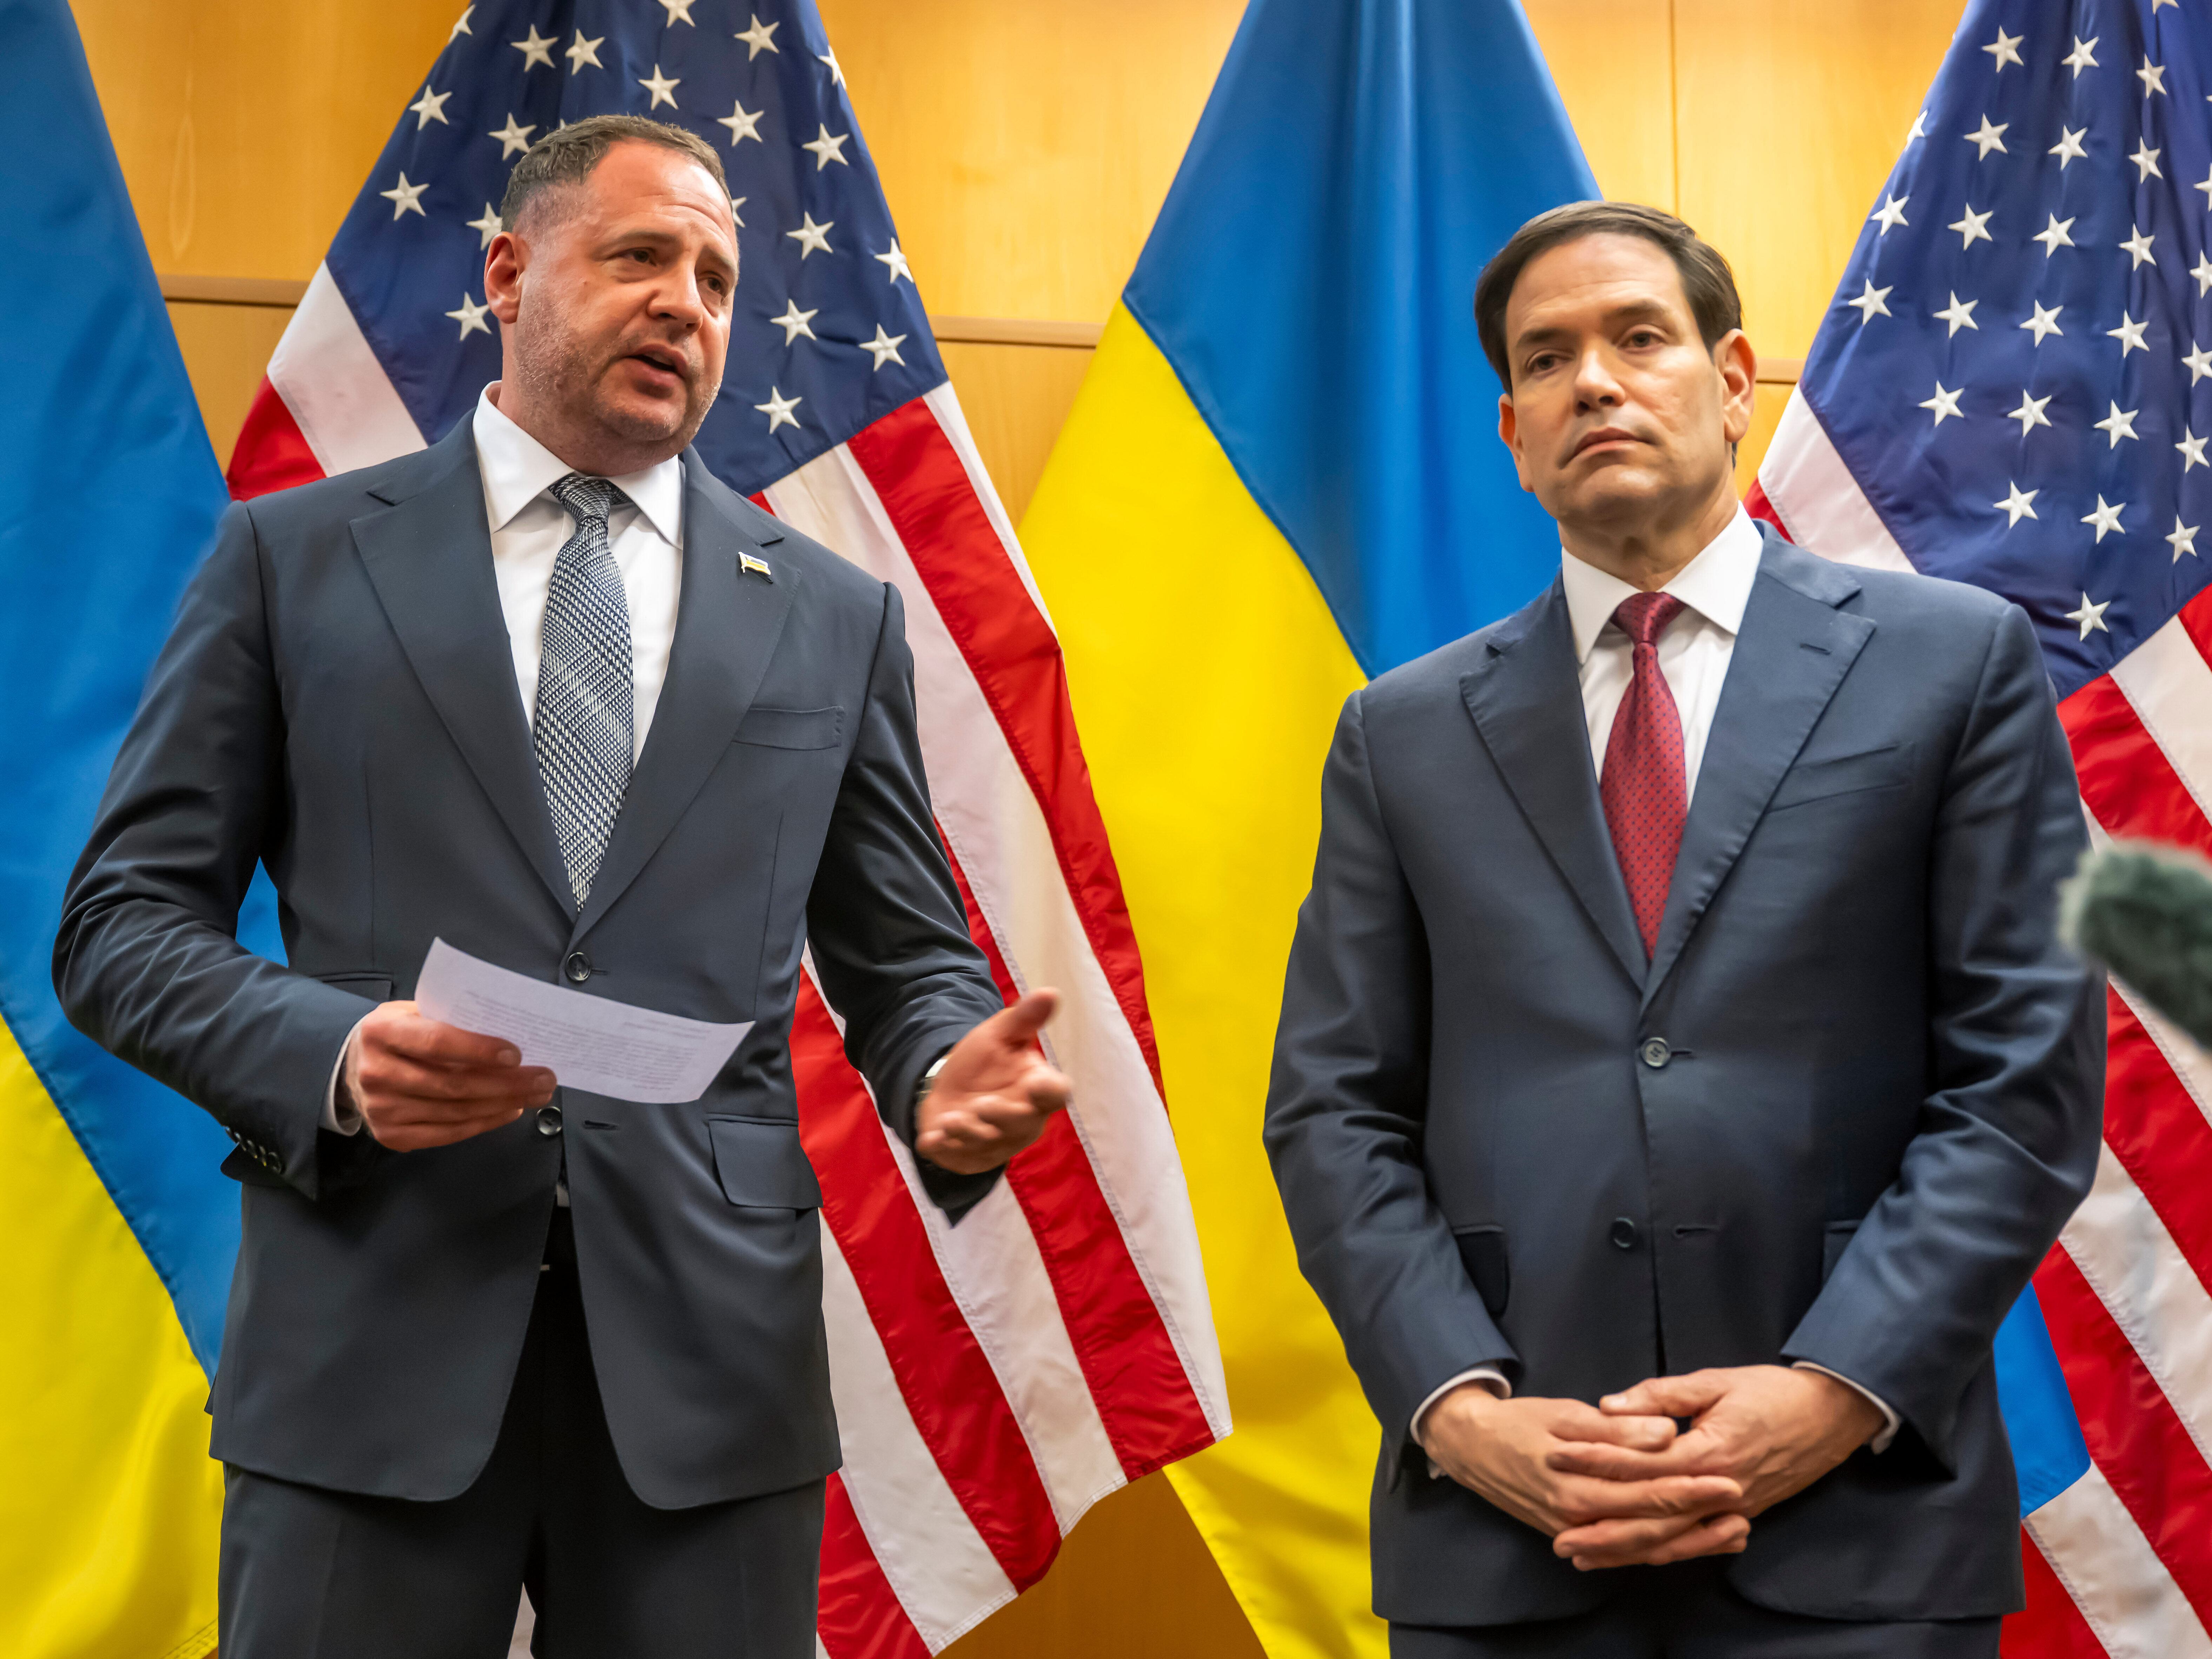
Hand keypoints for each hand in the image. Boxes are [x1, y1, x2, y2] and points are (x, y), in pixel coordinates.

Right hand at [343, 1000, 556, 1150]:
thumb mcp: (414, 1012)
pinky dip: (484, 1123)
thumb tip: (509, 1029)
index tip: (516, 1054)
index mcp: (382, 1032)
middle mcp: (377, 1073)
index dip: (478, 1049)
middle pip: (452, 1084)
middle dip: (506, 1083)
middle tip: (545, 1078)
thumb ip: (450, 1018)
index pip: (436, 1043)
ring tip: (536, 1094)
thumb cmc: (398, 1033)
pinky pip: (447, 1133)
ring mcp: (382, 1109)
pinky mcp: (391, 1136)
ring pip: (455, 1112)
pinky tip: (510, 1110)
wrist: (353, 1066)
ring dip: (503, 1104)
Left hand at [914, 990, 1071, 1174]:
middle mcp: (1023, 1122)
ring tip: (950, 1119)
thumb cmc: (984, 1062)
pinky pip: (959, 1159)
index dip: (1049, 1091)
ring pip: (988, 1144)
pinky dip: (944, 1151)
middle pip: (1023, 1125)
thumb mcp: (1000, 1035)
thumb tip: (1050, 992)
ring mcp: (997, 1144)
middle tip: (982, 1104)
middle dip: (1003, 1116)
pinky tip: (930, 1140)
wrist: (949, 1087)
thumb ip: (1024, 1019)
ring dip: (969, 1133)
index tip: (1036, 1081)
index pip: (1055, 1094)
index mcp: (1037, 1091)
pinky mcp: (970, 1158)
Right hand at [1422, 1383, 1748, 1570]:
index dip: (1689, 1486)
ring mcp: (1577, 1533)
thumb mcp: (1564, 1415)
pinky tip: (1690, 1543)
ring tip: (1732, 1533)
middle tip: (1742, 1506)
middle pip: (1650, 1523)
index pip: (1645, 1490)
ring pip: (1641, 1544)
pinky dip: (1660, 1548)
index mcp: (1578, 1485)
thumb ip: (1615, 1430)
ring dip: (1689, 1541)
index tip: (1729, 1478)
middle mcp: (1579, 1518)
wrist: (1472, 1448)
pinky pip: (1625, 1550)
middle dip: (1699, 1516)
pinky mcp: (1576, 1535)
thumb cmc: (1520, 1424)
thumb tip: (1663, 1435)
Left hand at [1547, 1365, 1883, 1550]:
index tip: (1555, 1459)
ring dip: (1626, 1550)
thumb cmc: (1772, 1392)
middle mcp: (1719, 1490)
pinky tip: (1636, 1556)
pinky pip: (1696, 1542)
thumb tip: (1609, 1404)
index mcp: (1708, 1452)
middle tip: (1558, 1535)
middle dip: (1602, 1528)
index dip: (1595, 1462)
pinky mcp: (1742, 1514)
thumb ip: (1661, 1395)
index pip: (1639, 1463)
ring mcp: (1733, 1508)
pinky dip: (1663, 1552)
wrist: (1832, 1414)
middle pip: (1651, 1518)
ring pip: (1671, 1540)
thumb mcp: (1714, 1381)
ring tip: (1583, 1555)